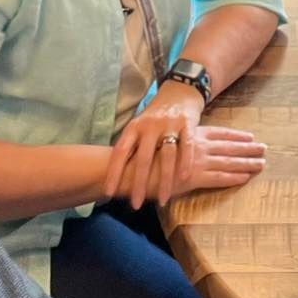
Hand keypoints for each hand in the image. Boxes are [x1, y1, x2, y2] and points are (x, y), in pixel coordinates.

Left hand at [104, 80, 203, 208]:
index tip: (109, 192)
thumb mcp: (139, 128)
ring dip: (164, 180)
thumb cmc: (155, 118)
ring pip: (166, 155)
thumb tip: (114, 175)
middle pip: (143, 157)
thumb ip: (132, 148)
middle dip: (139, 183)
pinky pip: (187, 146)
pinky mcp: (188, 124)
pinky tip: (183, 179)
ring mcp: (169, 124)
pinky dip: (185, 163)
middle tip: (135, 204)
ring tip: (161, 200)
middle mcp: (150, 126)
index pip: (120, 151)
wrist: (179, 93)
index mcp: (134, 127)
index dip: (114, 172)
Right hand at [115, 126, 265, 204]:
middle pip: (226, 145)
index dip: (235, 136)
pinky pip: (217, 177)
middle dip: (246, 147)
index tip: (250, 136)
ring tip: (262, 163)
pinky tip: (246, 178)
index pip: (218, 133)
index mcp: (187, 134)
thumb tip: (180, 146)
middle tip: (265, 148)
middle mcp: (194, 144)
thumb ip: (173, 145)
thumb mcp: (159, 144)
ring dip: (246, 162)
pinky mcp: (192, 177)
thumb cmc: (139, 157)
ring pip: (226, 160)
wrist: (126, 166)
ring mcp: (195, 159)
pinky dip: (233, 177)